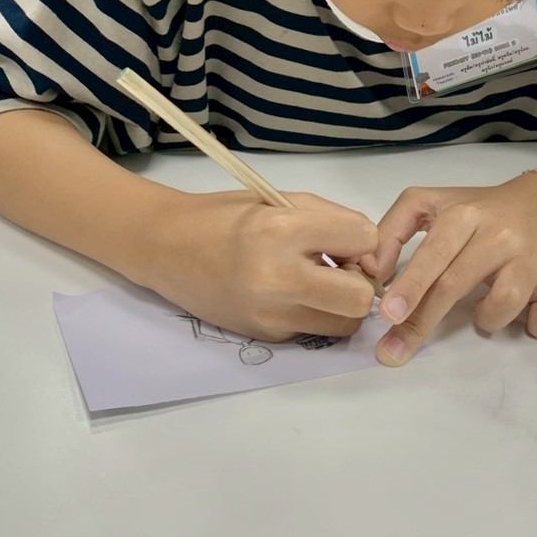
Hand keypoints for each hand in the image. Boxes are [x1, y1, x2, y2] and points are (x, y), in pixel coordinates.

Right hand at [139, 190, 378, 340]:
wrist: (166, 248)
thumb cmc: (225, 216)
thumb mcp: (280, 200)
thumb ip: (331, 220)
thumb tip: (370, 252)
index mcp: (281, 231)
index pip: (363, 239)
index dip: (362, 237)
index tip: (344, 237)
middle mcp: (278, 278)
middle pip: (361, 297)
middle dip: (361, 281)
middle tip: (341, 268)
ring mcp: (271, 314)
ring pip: (346, 324)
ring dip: (343, 304)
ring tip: (319, 283)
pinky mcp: (265, 336)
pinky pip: (314, 330)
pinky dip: (314, 313)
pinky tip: (291, 294)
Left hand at [359, 176, 536, 365]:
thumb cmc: (478, 211)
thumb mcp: (430, 204)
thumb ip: (393, 230)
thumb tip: (373, 272)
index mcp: (465, 215)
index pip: (433, 253)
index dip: (410, 285)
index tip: (388, 314)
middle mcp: (500, 235)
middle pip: (457, 282)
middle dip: (423, 320)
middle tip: (395, 349)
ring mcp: (532, 259)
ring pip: (505, 302)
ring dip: (486, 319)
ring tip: (483, 312)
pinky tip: (527, 315)